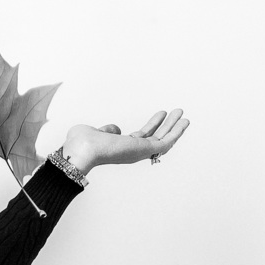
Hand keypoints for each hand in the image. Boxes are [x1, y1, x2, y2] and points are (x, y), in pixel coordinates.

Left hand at [61, 109, 188, 175]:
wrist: (81, 150)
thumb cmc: (81, 144)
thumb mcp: (96, 132)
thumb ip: (107, 130)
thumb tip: (116, 130)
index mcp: (121, 148)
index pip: (141, 138)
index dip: (153, 126)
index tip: (161, 115)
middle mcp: (132, 151)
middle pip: (155, 138)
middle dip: (167, 125)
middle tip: (177, 113)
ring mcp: (139, 152)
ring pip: (163, 139)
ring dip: (174, 126)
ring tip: (182, 113)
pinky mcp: (144, 150)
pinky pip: (166, 143)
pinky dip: (176, 132)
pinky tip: (184, 121)